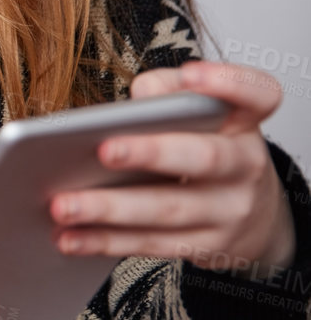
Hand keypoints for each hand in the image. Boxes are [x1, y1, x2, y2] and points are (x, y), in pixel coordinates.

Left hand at [51, 61, 296, 275]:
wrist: (254, 214)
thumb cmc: (208, 146)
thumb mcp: (202, 114)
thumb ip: (168, 92)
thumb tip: (138, 100)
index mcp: (243, 122)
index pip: (257, 95)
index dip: (229, 82)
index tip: (192, 72)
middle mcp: (246, 166)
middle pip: (204, 158)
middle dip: (151, 153)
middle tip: (103, 150)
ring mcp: (230, 211)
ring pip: (167, 210)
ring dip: (109, 209)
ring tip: (63, 205)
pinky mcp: (207, 247)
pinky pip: (152, 244)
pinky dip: (105, 241)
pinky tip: (69, 238)